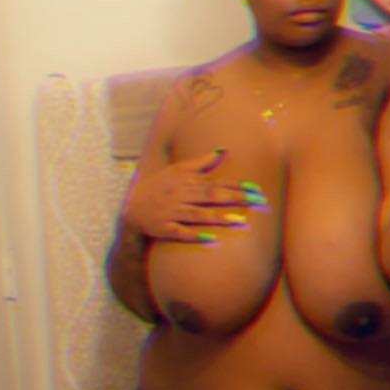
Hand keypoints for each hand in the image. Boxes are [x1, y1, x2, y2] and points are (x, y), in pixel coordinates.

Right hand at [123, 149, 266, 242]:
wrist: (132, 207)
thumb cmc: (159, 187)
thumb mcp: (177, 170)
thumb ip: (201, 162)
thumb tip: (223, 150)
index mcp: (187, 181)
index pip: (217, 182)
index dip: (237, 186)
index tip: (257, 189)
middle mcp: (181, 195)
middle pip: (212, 196)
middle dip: (236, 199)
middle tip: (258, 202)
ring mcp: (173, 212)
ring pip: (199, 214)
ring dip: (219, 217)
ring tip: (240, 221)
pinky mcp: (165, 228)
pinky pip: (181, 232)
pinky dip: (195, 235)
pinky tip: (211, 239)